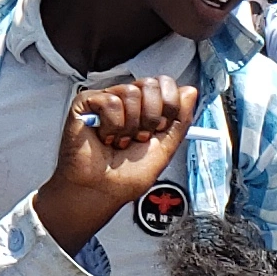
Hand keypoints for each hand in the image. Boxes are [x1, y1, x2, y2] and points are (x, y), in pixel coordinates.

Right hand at [32, 78, 196, 253]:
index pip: (165, 84)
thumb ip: (181, 121)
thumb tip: (190, 91)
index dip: (169, 104)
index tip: (162, 127)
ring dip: (129, 127)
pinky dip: (111, 126)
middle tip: (140, 137)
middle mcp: (127, 101)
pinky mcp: (86, 103)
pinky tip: (104, 137)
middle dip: (151, 117)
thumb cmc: (125, 178)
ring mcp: (106, 100)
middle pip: (151, 84)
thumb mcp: (164, 150)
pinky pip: (110, 101)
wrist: (100, 192)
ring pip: (131, 92)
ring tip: (119, 141)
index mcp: (146, 109)